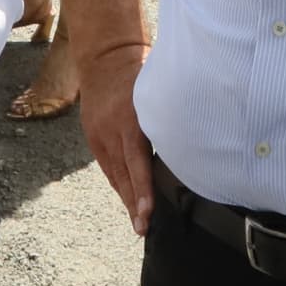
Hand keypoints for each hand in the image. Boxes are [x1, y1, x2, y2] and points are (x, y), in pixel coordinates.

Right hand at [78, 38, 154, 235]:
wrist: (105, 56)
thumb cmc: (140, 70)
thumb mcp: (156, 90)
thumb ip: (168, 117)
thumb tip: (192, 142)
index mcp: (129, 120)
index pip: (136, 162)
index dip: (142, 189)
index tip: (146, 212)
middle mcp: (111, 131)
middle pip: (123, 175)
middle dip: (133, 204)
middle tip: (143, 229)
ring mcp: (99, 135)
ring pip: (114, 174)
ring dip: (126, 199)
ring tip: (138, 223)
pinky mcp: (93, 137)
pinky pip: (107, 166)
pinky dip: (119, 183)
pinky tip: (128, 198)